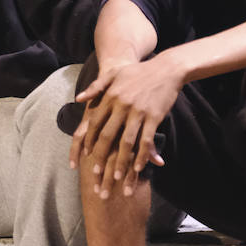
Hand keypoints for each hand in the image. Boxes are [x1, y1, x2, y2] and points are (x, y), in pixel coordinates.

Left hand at [69, 53, 182, 197]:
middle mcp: (122, 105)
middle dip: (101, 155)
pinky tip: (138, 167)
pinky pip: (146, 140)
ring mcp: (139, 111)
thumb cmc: (138, 72)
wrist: (166, 68)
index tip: (85, 154)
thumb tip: (78, 99)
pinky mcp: (154, 116)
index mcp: (111, 96)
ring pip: (127, 141)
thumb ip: (96, 87)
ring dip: (121, 161)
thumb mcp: (114, 75)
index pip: (96, 122)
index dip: (90, 139)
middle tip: (95, 172)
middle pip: (108, 135)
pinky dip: (142, 155)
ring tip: (116, 176)